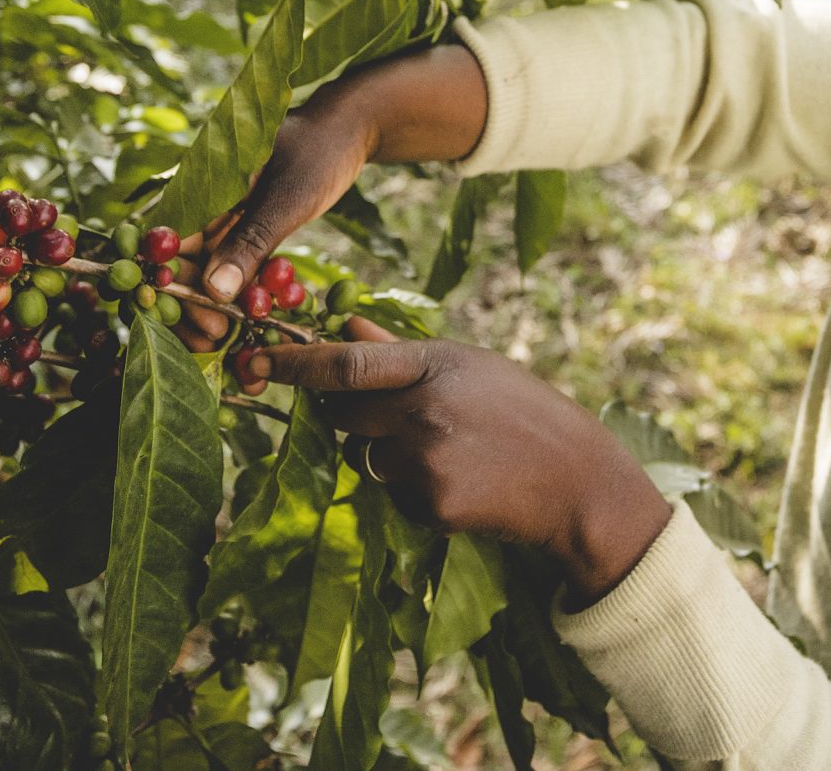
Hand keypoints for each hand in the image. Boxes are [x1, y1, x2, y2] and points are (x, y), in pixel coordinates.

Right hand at [179, 42, 488, 351]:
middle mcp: (204, 203)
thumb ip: (250, 242)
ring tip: (233, 341)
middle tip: (217, 340)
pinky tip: (260, 320)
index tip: (198, 321)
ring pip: (210, 270)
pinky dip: (246, 293)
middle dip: (195, 305)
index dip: (173, 285)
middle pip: (183, 263)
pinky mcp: (248, 229)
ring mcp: (225, 218)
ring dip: (219, 307)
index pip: (167, 242)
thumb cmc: (317, 153)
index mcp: (199, 185)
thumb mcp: (285, 200)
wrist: (352, 129)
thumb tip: (215, 291)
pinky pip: (238, 267)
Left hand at [251, 317, 673, 607]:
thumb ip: (401, 353)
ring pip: (370, 459)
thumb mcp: (469, 367)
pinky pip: (395, 495)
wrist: (576, 480)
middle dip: (357, 416)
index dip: (295, 364)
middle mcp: (424, 407)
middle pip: (347, 413)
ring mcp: (425, 458)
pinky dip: (418, 493)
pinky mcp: (430, 503)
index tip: (254, 363)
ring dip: (394, 458)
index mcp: (435, 363)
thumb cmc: (523, 412)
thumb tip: (345, 327)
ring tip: (456, 453)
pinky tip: (464, 483)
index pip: (346, 363)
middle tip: (412, 419)